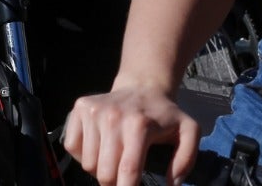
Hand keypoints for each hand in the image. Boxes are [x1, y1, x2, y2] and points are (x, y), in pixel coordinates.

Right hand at [62, 84, 199, 185]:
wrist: (143, 86)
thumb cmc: (165, 115)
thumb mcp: (189, 133)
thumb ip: (185, 160)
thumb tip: (170, 184)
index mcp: (139, 125)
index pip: (128, 171)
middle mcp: (112, 117)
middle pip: (105, 172)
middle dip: (115, 184)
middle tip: (125, 179)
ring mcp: (93, 111)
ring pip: (87, 163)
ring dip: (100, 170)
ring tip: (113, 163)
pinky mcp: (80, 108)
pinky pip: (72, 146)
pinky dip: (83, 156)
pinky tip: (98, 151)